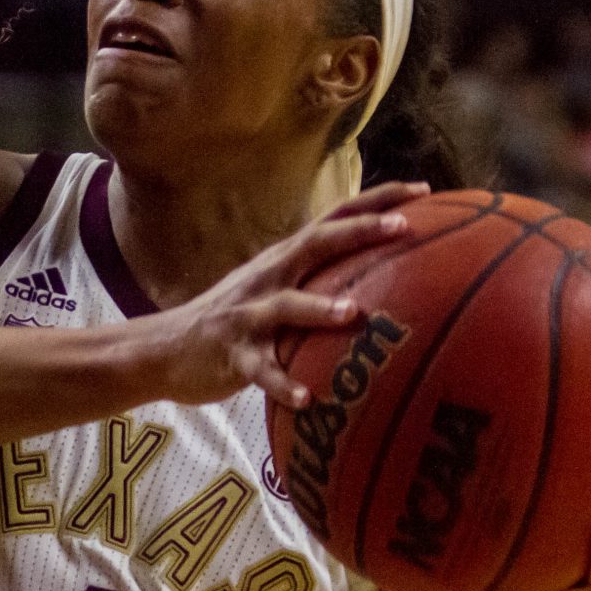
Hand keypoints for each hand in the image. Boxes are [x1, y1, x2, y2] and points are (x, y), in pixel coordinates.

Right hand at [139, 182, 424, 408]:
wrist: (165, 348)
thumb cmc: (237, 320)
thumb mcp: (276, 289)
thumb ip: (320, 279)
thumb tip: (382, 279)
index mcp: (285, 260)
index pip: (335, 219)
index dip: (378, 202)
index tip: (425, 190)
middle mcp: (268, 277)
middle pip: (316, 245)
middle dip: (360, 233)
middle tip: (404, 228)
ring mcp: (248, 315)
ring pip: (285, 307)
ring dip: (318, 309)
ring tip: (351, 313)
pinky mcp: (232, 354)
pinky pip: (261, 370)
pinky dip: (283, 383)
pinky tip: (308, 399)